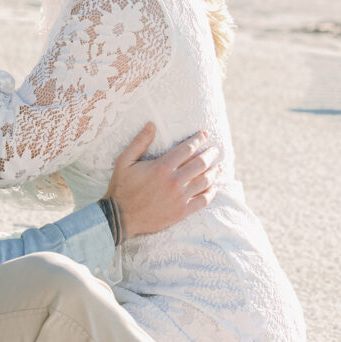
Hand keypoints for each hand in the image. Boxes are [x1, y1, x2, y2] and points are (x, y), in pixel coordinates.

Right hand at [104, 124, 219, 239]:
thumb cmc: (122, 187)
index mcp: (162, 167)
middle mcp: (174, 181)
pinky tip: (213, 188)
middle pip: (200, 163)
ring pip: (205, 181)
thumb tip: (151, 124)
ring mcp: (179, 197)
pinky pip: (203, 201)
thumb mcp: (124, 161)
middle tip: (215, 150)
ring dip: (214, 172)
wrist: (121, 217)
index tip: (205, 134)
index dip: (198, 139)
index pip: (187, 149)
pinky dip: (211, 193)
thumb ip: (139, 142)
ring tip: (219, 167)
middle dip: (210, 154)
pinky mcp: (181, 212)